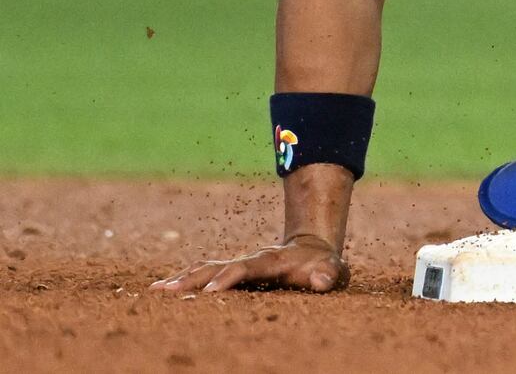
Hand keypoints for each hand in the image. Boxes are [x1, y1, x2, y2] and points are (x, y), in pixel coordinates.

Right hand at [152, 232, 346, 294]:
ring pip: (206, 269)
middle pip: (217, 266)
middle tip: (165, 291)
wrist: (314, 250)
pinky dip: (183, 280)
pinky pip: (204, 274)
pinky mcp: (231, 273)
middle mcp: (251, 260)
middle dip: (192, 278)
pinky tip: (161, 290)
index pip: (248, 267)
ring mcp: (239, 265)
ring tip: (154, 290)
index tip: (210, 292)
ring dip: (182, 279)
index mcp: (272, 260)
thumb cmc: (323, 266)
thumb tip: (322, 281)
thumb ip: (328, 274)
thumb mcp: (333, 269)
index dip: (229, 278)